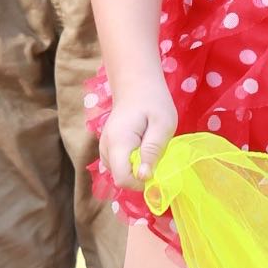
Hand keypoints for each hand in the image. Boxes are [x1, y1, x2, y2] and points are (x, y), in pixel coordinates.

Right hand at [100, 77, 177, 197]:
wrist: (136, 85)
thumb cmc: (153, 102)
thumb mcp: (163, 124)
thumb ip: (153, 151)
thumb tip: (143, 177)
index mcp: (118, 142)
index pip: (122, 179)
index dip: (141, 181)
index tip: (157, 168)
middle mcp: (105, 148)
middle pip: (121, 178)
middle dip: (141, 174)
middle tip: (155, 151)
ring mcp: (104, 149)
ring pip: (120, 173)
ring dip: (137, 167)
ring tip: (148, 146)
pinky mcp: (107, 149)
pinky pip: (119, 166)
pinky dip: (131, 162)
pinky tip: (141, 146)